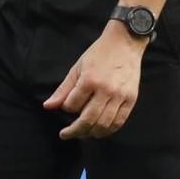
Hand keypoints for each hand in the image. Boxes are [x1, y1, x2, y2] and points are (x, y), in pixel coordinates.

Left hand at [44, 23, 144, 139]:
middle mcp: (105, 90)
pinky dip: (108, 130)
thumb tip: (48, 107)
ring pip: (104, 124)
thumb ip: (63, 90)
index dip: (67, 109)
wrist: (125, 43)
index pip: (72, 105)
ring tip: (82, 134)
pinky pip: (119, 121)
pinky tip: (99, 131)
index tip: (66, 107)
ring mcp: (120, 96)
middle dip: (75, 131)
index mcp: (89, 80)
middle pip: (88, 120)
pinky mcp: (131, 99)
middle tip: (66, 134)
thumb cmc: (98, 55)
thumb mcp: (77, 68)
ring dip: (91, 133)